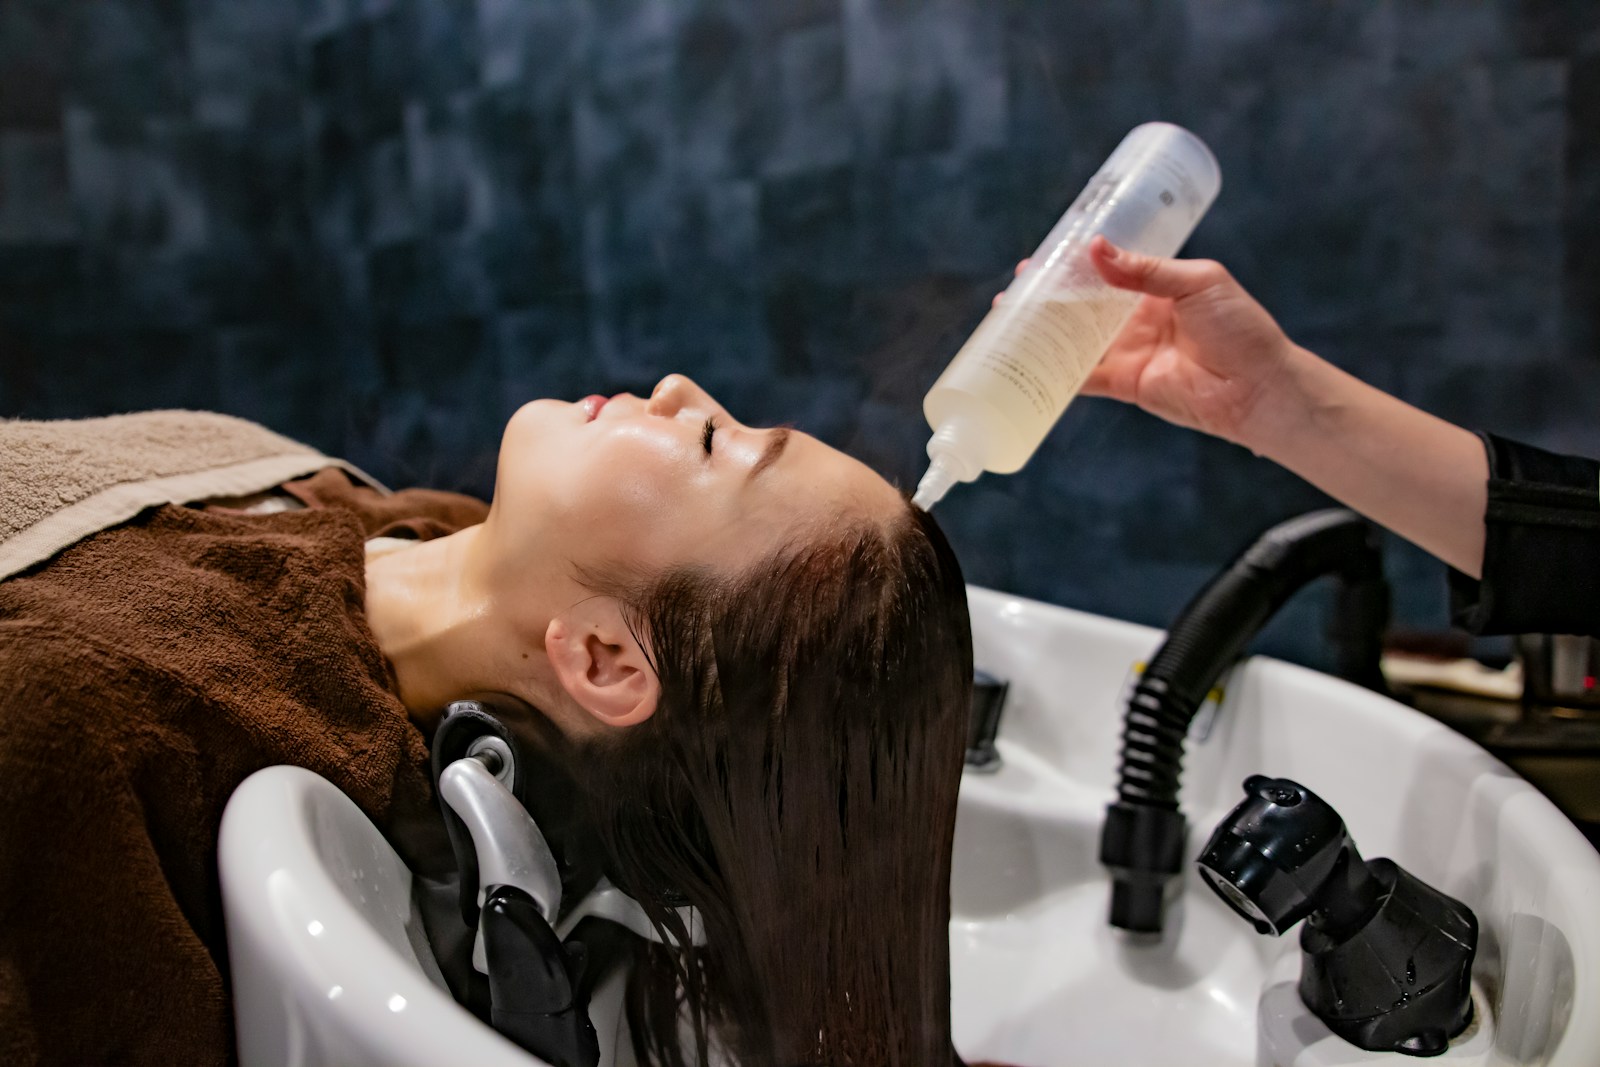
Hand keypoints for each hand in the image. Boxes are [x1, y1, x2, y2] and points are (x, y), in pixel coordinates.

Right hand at [997, 238, 1301, 447]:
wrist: (1258, 386)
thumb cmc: (1240, 328)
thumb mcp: (1197, 282)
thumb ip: (1146, 270)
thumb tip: (1097, 249)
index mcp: (1155, 288)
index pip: (1105, 270)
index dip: (1074, 263)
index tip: (1045, 254)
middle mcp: (1136, 319)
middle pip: (1082, 305)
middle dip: (1048, 297)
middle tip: (1015, 288)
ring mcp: (1128, 352)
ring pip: (1075, 340)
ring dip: (1043, 331)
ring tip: (1008, 320)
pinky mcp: (1125, 384)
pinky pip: (1083, 378)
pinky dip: (1056, 373)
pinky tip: (1027, 363)